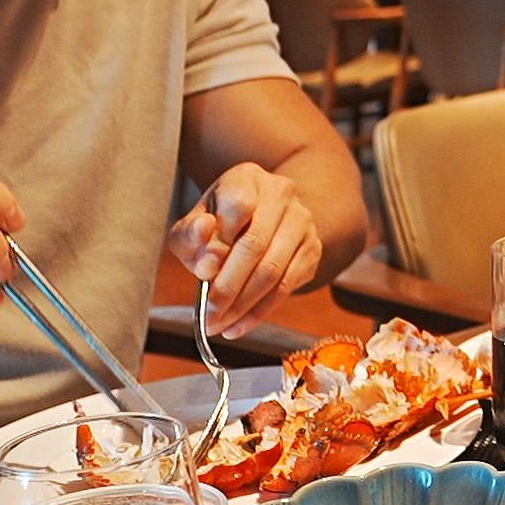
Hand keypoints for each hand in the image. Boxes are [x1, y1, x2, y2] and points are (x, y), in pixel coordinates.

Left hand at [169, 162, 326, 336]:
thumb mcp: (196, 222)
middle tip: (209, 316)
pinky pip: (286, 287)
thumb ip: (191, 237)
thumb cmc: (220, 221)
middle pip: (256, 244)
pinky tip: (238, 326)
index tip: (202, 272)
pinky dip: (260, 312)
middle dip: (228, 287)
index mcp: (247, 178)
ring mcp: (302, 222)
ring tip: (219, 326)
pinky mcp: (313, 249)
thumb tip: (208, 262)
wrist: (264, 214)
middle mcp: (281, 194)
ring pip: (273, 271)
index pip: (237, 205)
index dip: (219, 242)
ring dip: (243, 306)